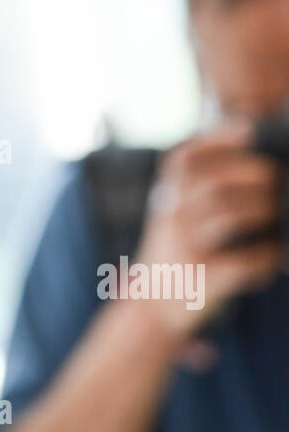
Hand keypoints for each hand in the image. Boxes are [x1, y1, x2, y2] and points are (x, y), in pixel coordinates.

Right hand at [129, 118, 282, 337]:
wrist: (155, 301)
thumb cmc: (178, 246)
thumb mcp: (174, 208)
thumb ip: (197, 180)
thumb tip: (246, 138)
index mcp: (166, 194)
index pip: (185, 158)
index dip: (217, 139)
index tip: (248, 130)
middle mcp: (172, 216)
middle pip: (215, 183)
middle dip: (254, 175)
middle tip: (276, 179)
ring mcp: (186, 247)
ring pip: (229, 217)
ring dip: (263, 209)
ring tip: (278, 211)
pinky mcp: (202, 277)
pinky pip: (241, 262)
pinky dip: (265, 256)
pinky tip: (275, 253)